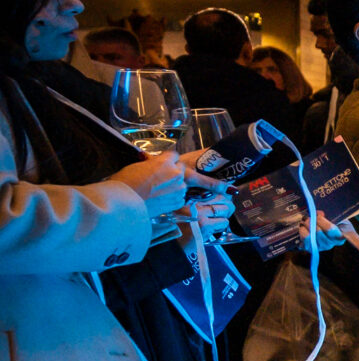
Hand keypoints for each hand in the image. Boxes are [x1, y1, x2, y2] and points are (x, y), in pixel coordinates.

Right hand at [112, 149, 226, 213]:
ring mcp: (180, 189)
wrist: (124, 203)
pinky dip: (175, 203)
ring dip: (180, 192)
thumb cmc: (124, 184)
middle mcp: (177, 174)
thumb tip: (153, 164)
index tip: (170, 163)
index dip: (170, 161)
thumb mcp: (137, 167)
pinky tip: (163, 204)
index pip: (174, 156)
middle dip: (216, 183)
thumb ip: (151, 165)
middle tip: (232, 189)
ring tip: (167, 195)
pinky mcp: (178, 203)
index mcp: (165, 161)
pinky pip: (180, 201)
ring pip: (185, 189)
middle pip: (196, 175)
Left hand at [303, 211, 358, 257]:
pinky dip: (302, 232)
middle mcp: (336, 242)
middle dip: (319, 220)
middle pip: (329, 231)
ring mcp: (324, 247)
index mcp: (346, 233)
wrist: (315, 224)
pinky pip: (306, 241)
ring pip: (316, 236)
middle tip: (313, 214)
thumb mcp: (335, 213)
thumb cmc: (329, 217)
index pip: (355, 240)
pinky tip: (302, 228)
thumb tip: (318, 213)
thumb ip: (329, 213)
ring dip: (308, 225)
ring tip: (305, 219)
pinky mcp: (312, 249)